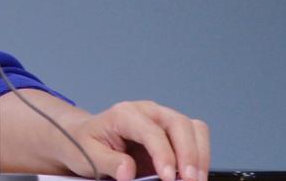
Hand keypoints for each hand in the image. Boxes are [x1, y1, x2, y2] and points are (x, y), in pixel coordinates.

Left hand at [62, 100, 208, 180]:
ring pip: (193, 128)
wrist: (85, 138)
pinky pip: (196, 138)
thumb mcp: (88, 155)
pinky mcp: (172, 132)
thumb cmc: (86, 144)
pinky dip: (201, 155)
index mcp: (124, 114)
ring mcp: (162, 119)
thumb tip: (128, 171)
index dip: (163, 155)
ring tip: (196, 180)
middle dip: (189, 154)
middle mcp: (147, 111)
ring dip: (200, 155)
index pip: (152, 131)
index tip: (168, 178)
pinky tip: (194, 174)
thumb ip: (108, 162)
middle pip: (179, 125)